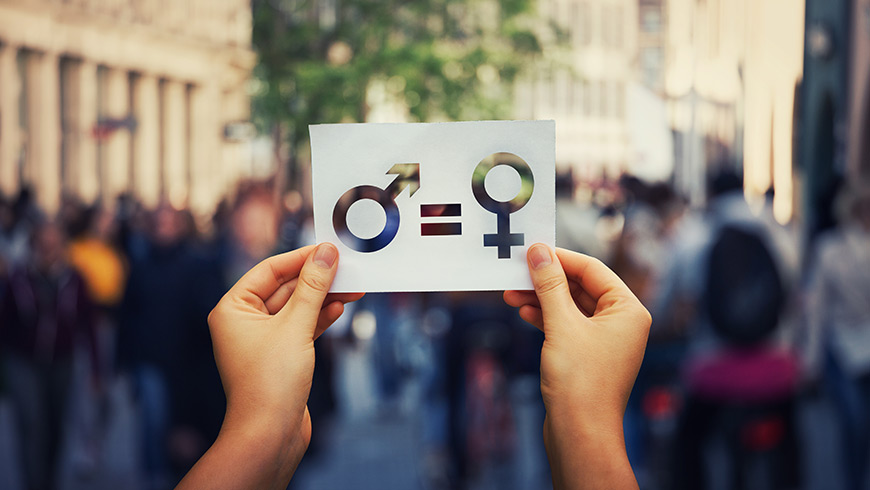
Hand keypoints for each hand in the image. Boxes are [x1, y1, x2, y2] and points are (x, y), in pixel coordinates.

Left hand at [177, 244, 362, 489]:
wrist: (270, 435)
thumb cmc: (269, 383)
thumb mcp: (295, 327)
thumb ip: (313, 287)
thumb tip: (326, 254)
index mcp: (233, 309)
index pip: (269, 270)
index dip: (300, 257)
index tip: (328, 248)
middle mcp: (243, 322)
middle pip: (285, 287)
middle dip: (317, 279)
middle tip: (346, 267)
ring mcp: (262, 341)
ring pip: (296, 308)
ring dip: (323, 298)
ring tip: (352, 288)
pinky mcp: (280, 357)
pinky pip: (301, 327)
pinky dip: (320, 318)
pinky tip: (339, 309)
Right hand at [504, 244, 650, 489]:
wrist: (579, 434)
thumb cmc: (580, 382)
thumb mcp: (561, 324)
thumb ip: (549, 284)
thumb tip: (539, 251)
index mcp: (628, 310)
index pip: (593, 269)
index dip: (560, 258)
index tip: (532, 250)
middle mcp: (622, 323)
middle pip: (581, 287)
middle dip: (547, 280)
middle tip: (517, 272)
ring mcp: (605, 341)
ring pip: (571, 306)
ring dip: (542, 298)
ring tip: (511, 293)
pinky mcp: (588, 356)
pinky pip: (567, 325)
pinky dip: (546, 317)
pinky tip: (525, 313)